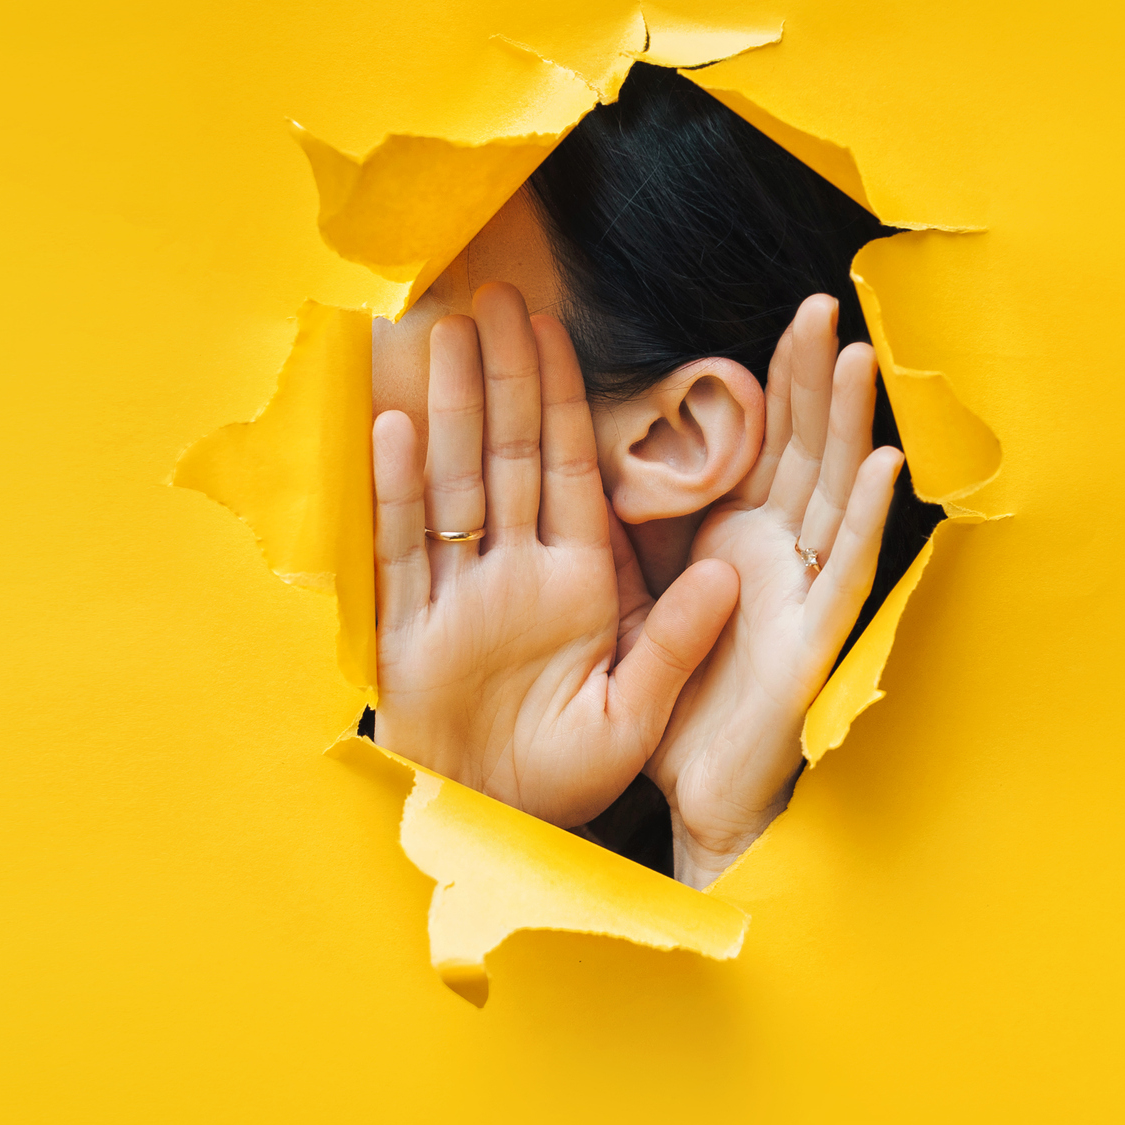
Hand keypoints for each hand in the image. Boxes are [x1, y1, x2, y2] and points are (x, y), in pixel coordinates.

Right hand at [373, 283, 740, 826]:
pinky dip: (395, 491)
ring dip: (446, 410)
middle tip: (491, 297)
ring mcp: (455, 595)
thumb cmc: (566, 778)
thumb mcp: (635, 713)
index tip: (553, 328)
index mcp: (575, 582)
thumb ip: (676, 642)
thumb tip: (731, 574)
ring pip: (451, 484)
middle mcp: (512, 573)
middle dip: (500, 377)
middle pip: (506, 456)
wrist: (497, 828)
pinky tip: (393, 429)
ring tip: (441, 336)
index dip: (563, 397)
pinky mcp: (406, 629)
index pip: (571, 469)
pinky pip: (399, 548)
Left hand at [649, 295, 904, 885]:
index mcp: (739, 538)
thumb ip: (648, 530)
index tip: (789, 316)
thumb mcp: (647, 596)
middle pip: (803, 451)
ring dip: (851, 428)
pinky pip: (844, 571)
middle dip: (816, 380)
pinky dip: (866, 519)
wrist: (694, 795)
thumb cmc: (681, 701)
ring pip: (833, 495)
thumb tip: (616, 450)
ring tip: (863, 358)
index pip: (765, 443)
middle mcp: (780, 557)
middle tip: (825, 305)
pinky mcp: (813, 642)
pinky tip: (884, 466)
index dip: (778, 381)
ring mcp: (803, 595)